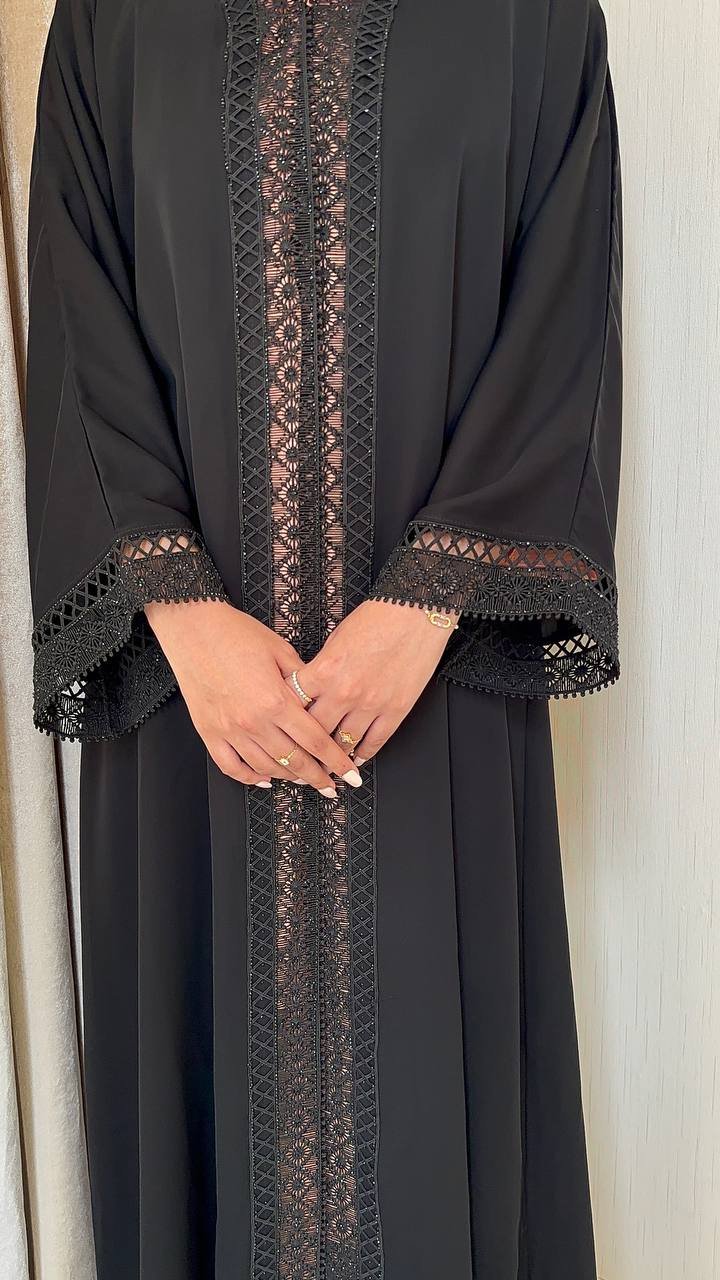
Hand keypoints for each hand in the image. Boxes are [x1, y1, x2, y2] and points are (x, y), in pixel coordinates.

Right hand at [145, 599, 359, 794]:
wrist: (192, 628)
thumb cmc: (234, 633)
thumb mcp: (280, 650)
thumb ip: (303, 680)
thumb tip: (320, 699)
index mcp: (276, 700)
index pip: (316, 741)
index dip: (336, 761)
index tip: (348, 774)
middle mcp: (253, 721)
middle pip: (294, 761)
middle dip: (317, 777)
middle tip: (331, 786)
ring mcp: (229, 730)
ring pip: (266, 768)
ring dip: (288, 778)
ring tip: (302, 780)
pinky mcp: (209, 732)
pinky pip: (231, 767)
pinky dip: (250, 777)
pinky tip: (263, 778)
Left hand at [287, 600, 458, 765]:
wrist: (415, 612)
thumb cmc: (377, 619)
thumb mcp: (335, 639)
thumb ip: (321, 668)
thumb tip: (311, 688)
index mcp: (325, 670)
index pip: (295, 706)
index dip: (286, 721)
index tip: (283, 731)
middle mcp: (345, 692)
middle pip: (315, 732)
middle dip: (305, 748)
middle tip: (299, 760)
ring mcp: (371, 704)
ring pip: (344, 744)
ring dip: (333, 759)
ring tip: (326, 768)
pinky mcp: (395, 710)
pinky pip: (375, 742)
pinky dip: (363, 754)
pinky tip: (356, 759)